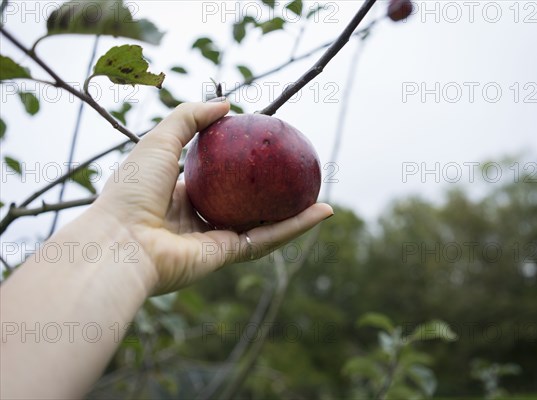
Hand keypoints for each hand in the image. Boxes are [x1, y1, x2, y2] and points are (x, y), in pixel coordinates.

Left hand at [92, 100, 333, 293]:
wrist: (120, 242)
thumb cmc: (132, 189)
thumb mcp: (159, 140)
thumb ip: (190, 118)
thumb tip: (226, 105)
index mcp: (178, 194)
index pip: (216, 178)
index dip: (239, 164)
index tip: (263, 149)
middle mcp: (198, 218)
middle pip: (244, 202)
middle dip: (271, 191)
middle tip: (297, 174)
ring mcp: (214, 239)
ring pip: (263, 223)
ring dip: (295, 212)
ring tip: (320, 195)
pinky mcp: (227, 255)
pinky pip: (267, 238)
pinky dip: (295, 227)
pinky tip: (320, 212)